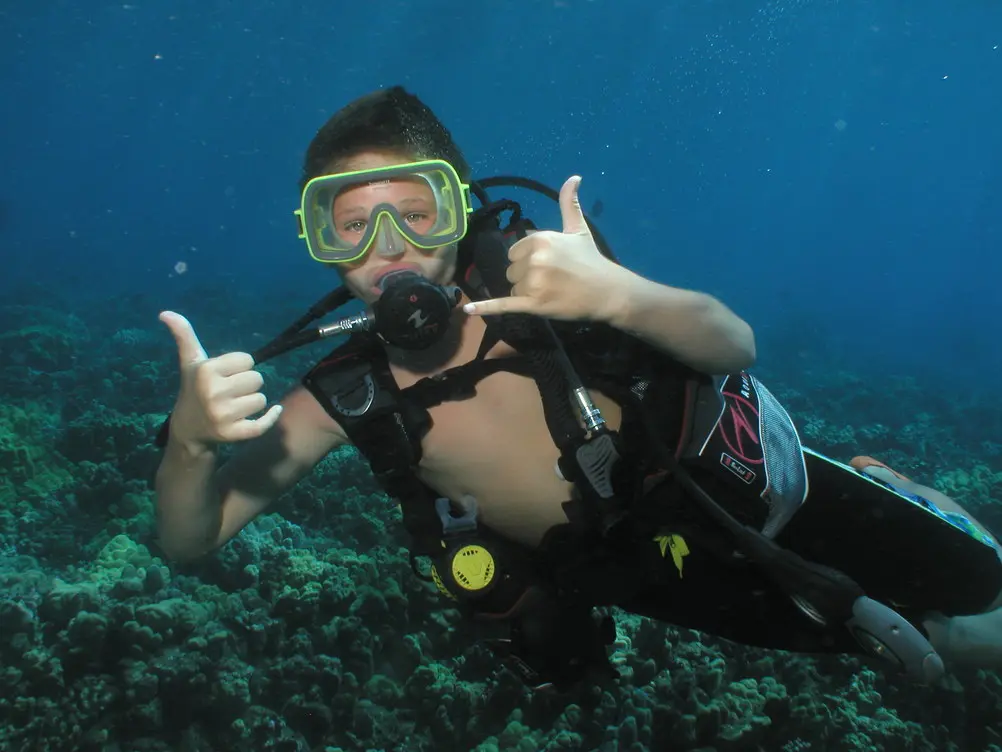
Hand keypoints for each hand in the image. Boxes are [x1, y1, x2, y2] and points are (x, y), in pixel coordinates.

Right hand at [159, 311, 282, 451]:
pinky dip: (271, 417)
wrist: (188, 429)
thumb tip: (165, 312)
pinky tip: (274, 412)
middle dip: (247, 384)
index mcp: (206, 370)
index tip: (225, 375)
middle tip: (230, 392)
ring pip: (262, 399)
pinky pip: (263, 424)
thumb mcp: (190, 361)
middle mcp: (213, 392)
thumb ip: (184, 335)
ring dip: (253, 402)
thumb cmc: (194, 388)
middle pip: (257, 379)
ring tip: (235, 406)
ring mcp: (223, 415)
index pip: (248, 360)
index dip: (240, 367)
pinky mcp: (233, 434)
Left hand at [463, 176, 630, 321]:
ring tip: (551, 293)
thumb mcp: (578, 230)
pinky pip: (504, 304)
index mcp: (540, 239)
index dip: (528, 261)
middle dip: (526, 278)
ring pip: (513, 289)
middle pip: (511, 271)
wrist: (607, 292)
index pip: (514, 252)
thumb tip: (574, 176)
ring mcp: (533, 282)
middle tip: (552, 281)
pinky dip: (486, 307)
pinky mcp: (533, 304)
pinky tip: (468, 308)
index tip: (551, 266)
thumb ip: (569, 204)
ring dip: (527, 294)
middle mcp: (534, 258)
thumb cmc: (591, 261)